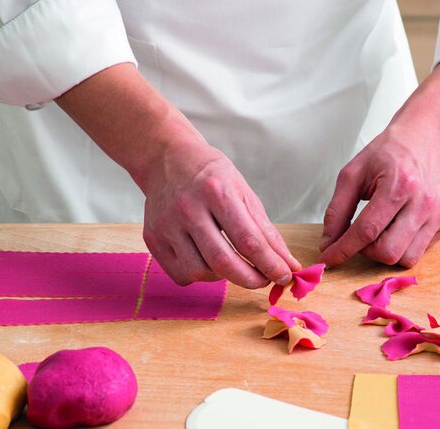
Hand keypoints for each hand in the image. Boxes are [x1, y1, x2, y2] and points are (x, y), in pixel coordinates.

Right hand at [141, 129, 301, 288]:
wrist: (166, 159)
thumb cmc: (211, 175)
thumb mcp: (243, 192)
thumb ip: (266, 231)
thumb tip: (287, 264)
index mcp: (216, 191)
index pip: (248, 240)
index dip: (270, 264)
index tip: (284, 275)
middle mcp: (188, 208)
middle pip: (222, 261)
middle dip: (250, 279)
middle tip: (264, 280)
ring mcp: (166, 225)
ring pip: (199, 272)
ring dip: (224, 277)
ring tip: (234, 264)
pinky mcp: (152, 238)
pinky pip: (180, 274)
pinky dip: (200, 275)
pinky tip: (208, 260)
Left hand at [318, 61, 439, 266]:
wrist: (425, 138)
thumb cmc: (387, 153)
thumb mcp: (353, 174)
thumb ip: (337, 210)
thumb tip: (329, 243)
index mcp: (398, 185)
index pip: (366, 231)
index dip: (343, 249)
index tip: (328, 258)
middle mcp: (423, 203)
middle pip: (388, 252)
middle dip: (365, 252)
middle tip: (359, 235)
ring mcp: (439, 214)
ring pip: (406, 258)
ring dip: (385, 252)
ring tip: (379, 230)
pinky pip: (420, 251)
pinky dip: (402, 246)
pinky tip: (397, 225)